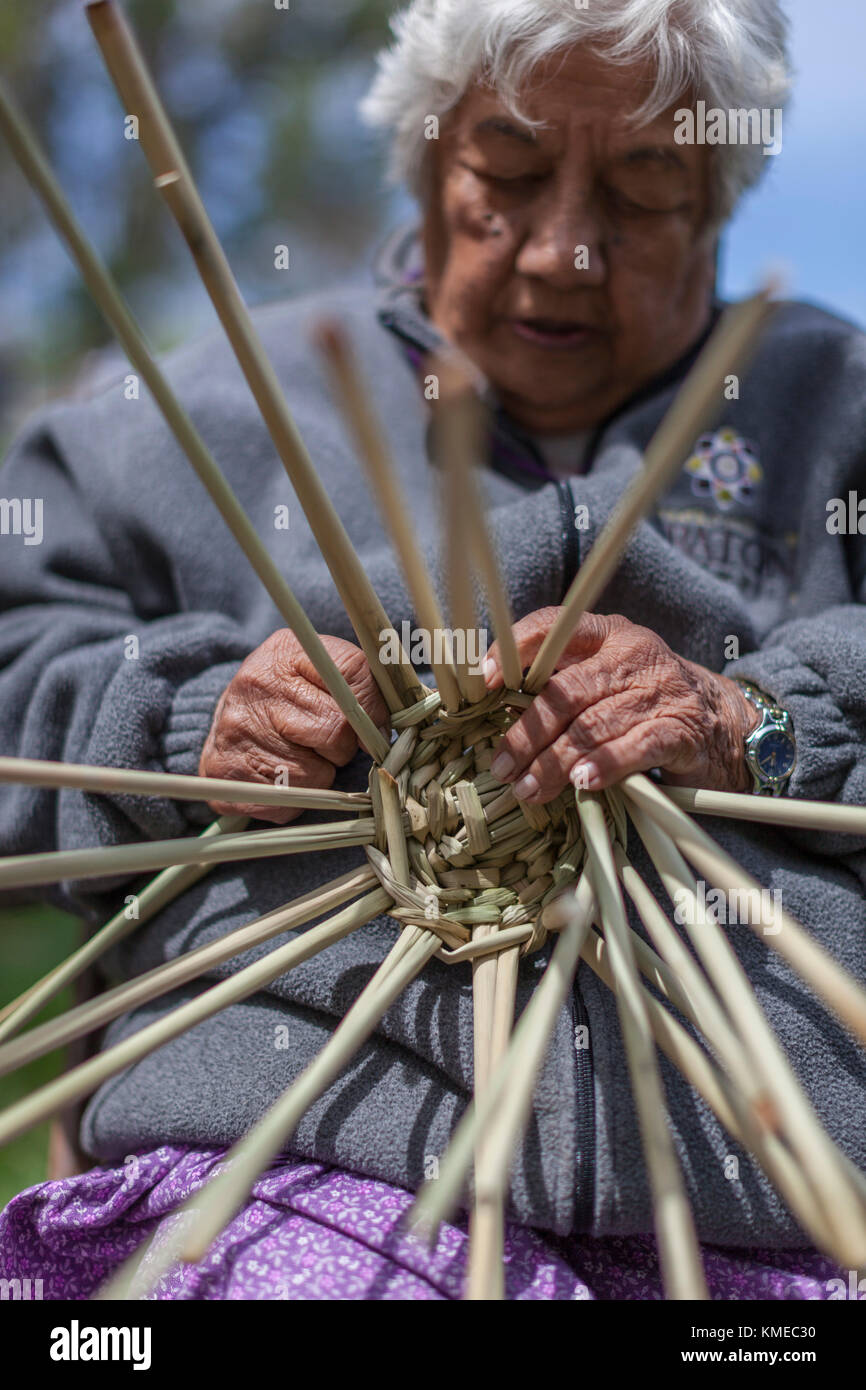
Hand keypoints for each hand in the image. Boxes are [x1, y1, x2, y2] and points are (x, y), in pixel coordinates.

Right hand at [199, 629, 389, 822]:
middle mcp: (256, 684)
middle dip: (343, 745)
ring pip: (317, 773)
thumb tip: (413, 711)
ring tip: (300, 754)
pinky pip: (290, 801)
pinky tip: (280, 774)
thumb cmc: (292, 696)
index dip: (374, 708)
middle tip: (326, 741)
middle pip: (338, 730)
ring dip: (321, 774)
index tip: (374, 723)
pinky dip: (296, 797)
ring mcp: (237, 730)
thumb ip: (365, 680)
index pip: (355, 675)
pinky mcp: (227, 774)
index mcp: (286, 651)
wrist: (229, 721)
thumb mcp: (322, 669)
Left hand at [483, 608, 758, 800]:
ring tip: (529, 788)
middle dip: (528, 733)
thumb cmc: (648, 699)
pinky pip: (638, 747)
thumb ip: (563, 682)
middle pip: (567, 692)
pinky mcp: (682, 729)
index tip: (485, 679)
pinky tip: (583, 783)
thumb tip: (496, 706)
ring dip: (556, 762)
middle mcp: (632, 655)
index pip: (555, 626)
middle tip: (501, 767)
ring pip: (594, 725)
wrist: (727, 720)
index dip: (516, 648)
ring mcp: (660, 691)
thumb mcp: (609, 675)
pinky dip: (606, 765)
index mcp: (607, 633)